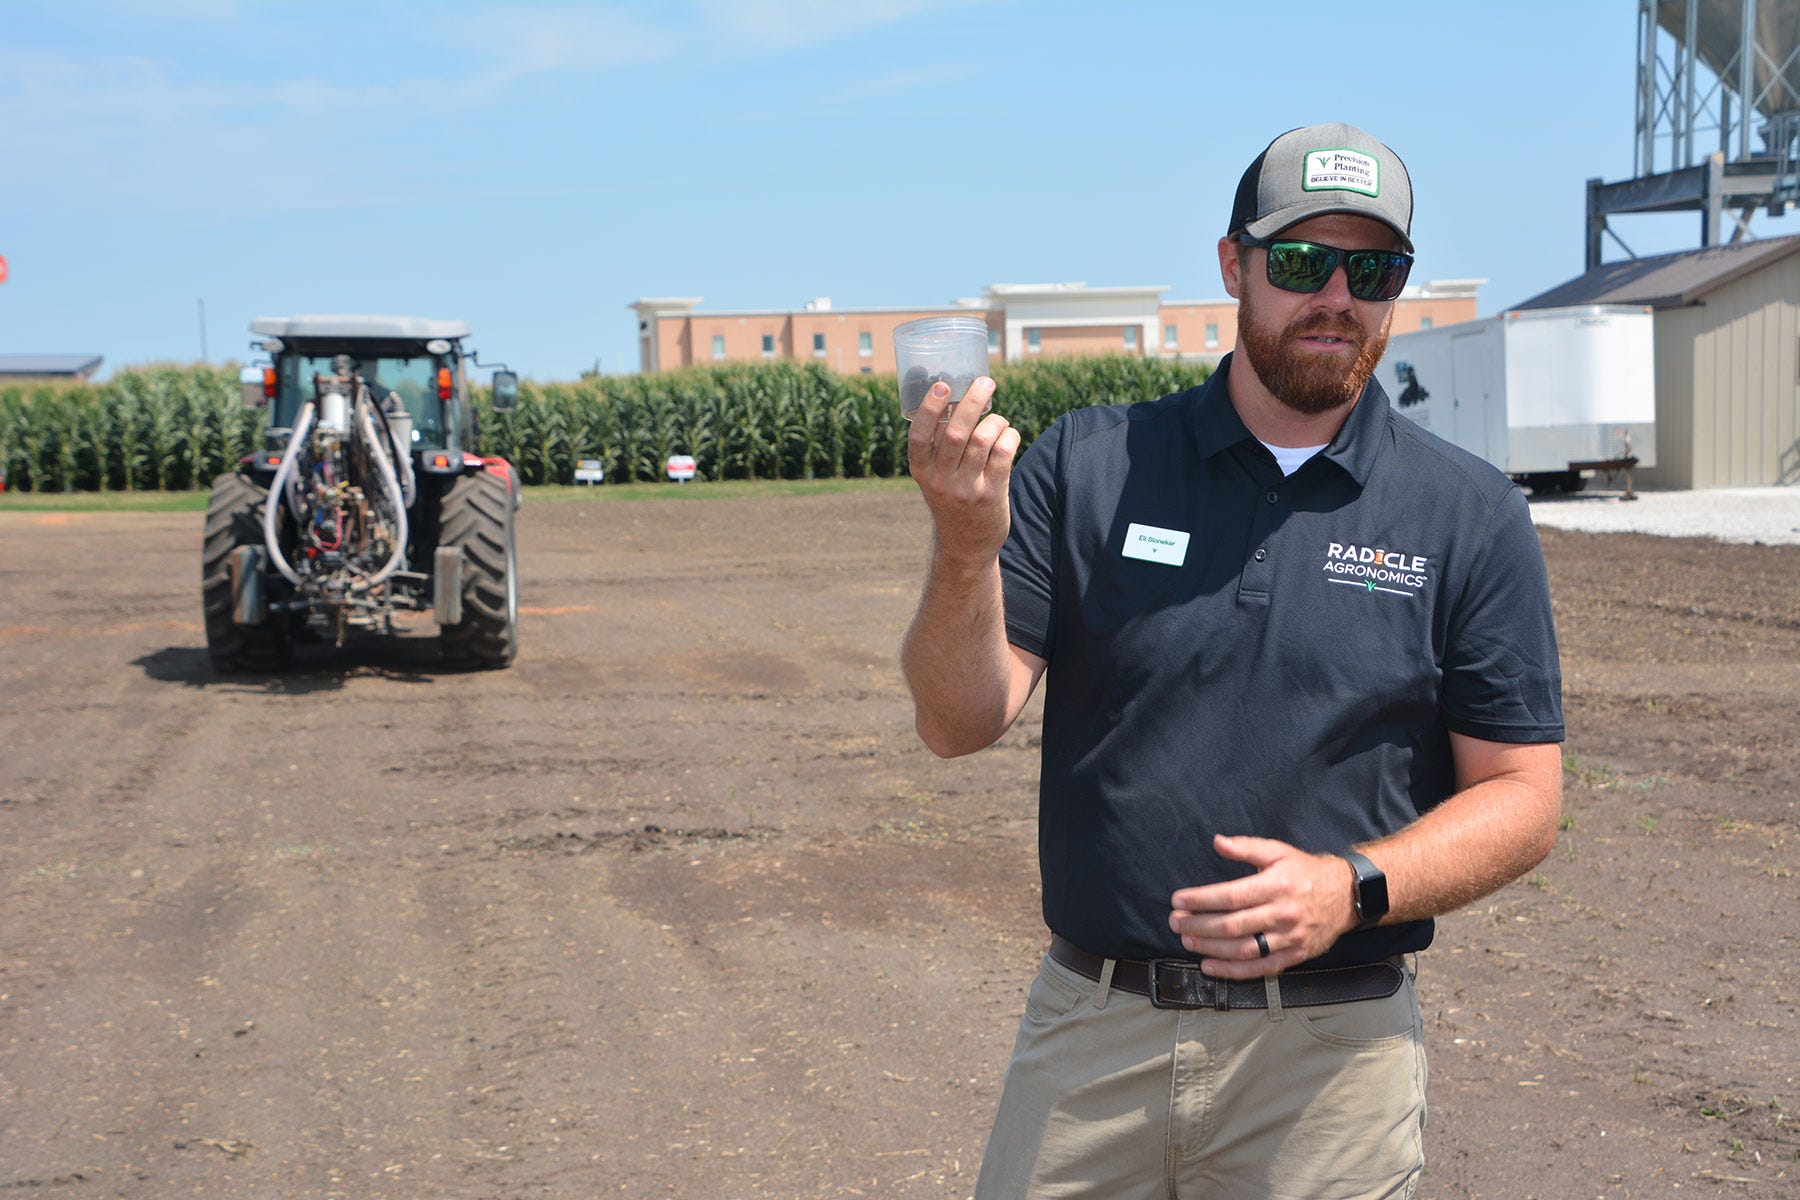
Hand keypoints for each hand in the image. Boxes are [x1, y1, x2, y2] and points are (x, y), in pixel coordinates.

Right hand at [906, 376, 1018, 561]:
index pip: (919, 436)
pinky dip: (1009, 436)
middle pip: (956, 433)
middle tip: (986, 382)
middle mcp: (941, 481)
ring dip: (995, 421)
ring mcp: (966, 489)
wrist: (966, 545)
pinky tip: (1009, 434)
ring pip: (982, 440)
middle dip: (972, 401)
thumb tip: (958, 399)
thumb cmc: (951, 499)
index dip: (930, 408)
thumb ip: (939, 447)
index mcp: (921, 471)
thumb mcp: (934, 478)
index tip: (943, 385)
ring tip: (999, 419)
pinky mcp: (991, 495)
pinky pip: (1003, 454)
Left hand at [1167, 835, 1356, 978]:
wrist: (1347, 896)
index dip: (1201, 900)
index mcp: (1276, 885)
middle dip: (1198, 925)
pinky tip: (1209, 966)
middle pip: (1233, 925)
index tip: (1178, 900)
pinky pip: (1259, 969)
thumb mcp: (1278, 851)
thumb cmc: (1306, 872)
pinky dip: (1232, 971)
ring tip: (1187, 941)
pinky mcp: (1294, 957)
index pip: (1231, 896)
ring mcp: (1289, 939)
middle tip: (1175, 922)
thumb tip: (1217, 842)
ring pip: (1243, 950)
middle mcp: (1282, 914)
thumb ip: (1246, 847)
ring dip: (1210, 948)